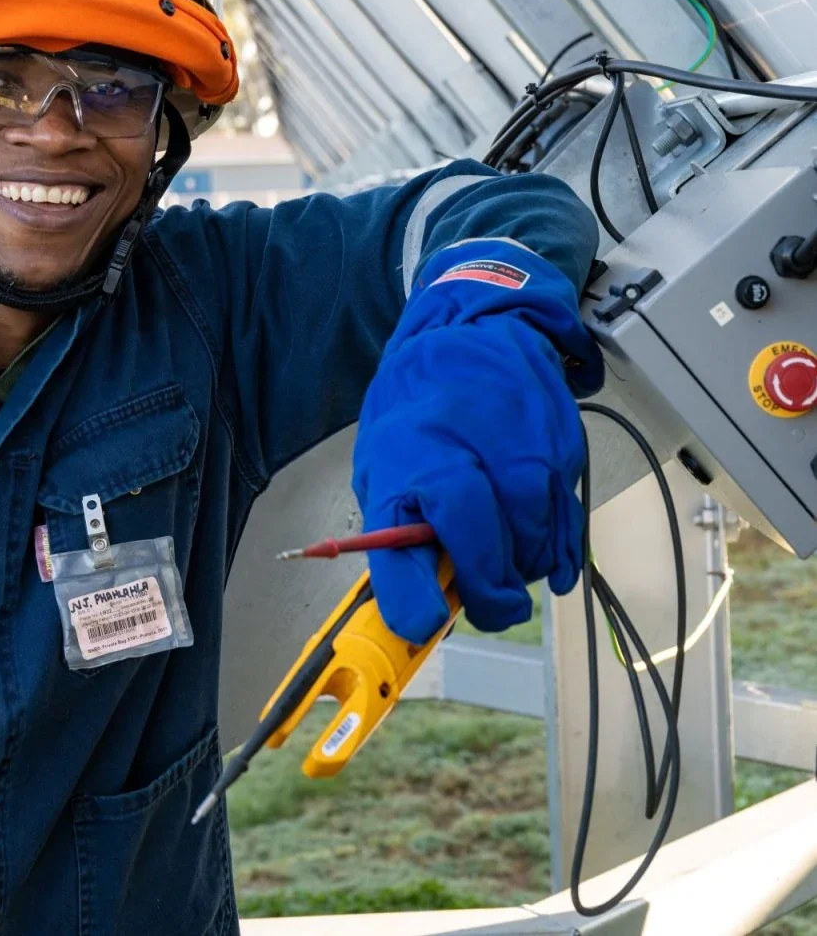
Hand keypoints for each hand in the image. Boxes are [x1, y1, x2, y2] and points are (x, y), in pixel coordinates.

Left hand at [352, 241, 600, 644]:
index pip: (402, 538)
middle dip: (487, 591)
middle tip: (488, 606)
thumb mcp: (386, 456)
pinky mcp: (558, 443)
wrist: (476, 327)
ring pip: (530, 536)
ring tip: (506, 558)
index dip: (411, 592)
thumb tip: (416, 600)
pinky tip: (543, 550)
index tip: (424, 624)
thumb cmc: (421, 403)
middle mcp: (456, 447)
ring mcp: (514, 444)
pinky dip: (556, 546)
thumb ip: (399, 525)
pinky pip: (563, 518)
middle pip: (480, 545)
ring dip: (522, 565)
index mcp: (401, 455)